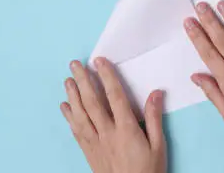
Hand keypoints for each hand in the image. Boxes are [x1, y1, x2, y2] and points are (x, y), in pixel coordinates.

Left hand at [60, 58, 165, 172]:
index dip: (107, 77)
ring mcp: (95, 143)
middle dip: (83, 81)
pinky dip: (69, 117)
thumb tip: (156, 92)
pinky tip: (65, 106)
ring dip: (73, 96)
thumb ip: (154, 118)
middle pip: (92, 102)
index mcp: (126, 129)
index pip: (114, 97)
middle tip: (75, 64)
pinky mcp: (89, 152)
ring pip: (80, 115)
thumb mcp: (159, 145)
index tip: (99, 61)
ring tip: (68, 80)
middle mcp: (107, 133)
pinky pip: (76, 131)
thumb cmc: (148, 171)